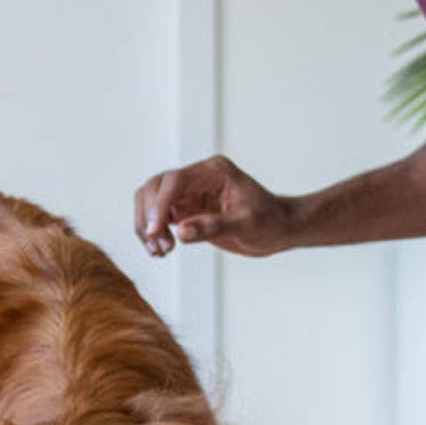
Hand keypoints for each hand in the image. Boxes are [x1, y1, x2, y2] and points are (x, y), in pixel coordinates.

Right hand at [134, 156, 292, 257]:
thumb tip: (181, 232)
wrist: (278, 229)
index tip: (155, 232)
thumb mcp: (246, 225)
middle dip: (149, 217)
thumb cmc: (269, 221)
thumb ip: (213, 226)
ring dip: (147, 227)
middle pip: (154, 187)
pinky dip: (152, 234)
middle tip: (159, 247)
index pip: (174, 181)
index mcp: (213, 172)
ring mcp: (189, 193)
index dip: (159, 205)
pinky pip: (158, 218)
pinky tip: (161, 251)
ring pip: (150, 201)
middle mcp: (197, 178)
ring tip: (160, 252)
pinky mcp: (185, 210)